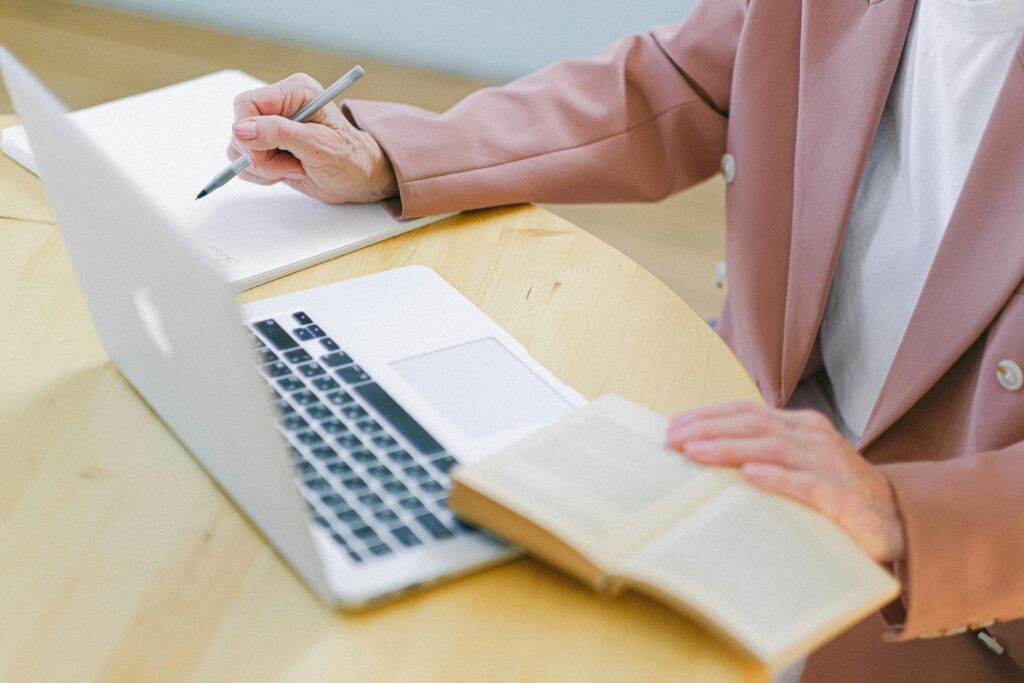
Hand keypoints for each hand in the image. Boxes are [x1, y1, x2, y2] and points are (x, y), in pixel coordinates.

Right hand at [227, 73, 397, 203]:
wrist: (359, 178)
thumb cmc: (348, 158)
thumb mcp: (317, 145)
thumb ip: (277, 133)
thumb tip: (240, 129)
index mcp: (294, 91)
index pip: (246, 104)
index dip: (248, 133)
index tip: (261, 158)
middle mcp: (279, 105)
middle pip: (239, 127)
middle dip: (260, 155)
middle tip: (292, 165)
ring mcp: (271, 126)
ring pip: (239, 147)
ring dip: (264, 167)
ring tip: (295, 168)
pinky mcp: (267, 146)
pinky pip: (244, 161)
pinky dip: (262, 174)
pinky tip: (288, 172)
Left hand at [665, 402, 905, 563]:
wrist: (900, 526)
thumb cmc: (838, 498)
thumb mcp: (798, 469)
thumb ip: (762, 458)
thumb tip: (703, 458)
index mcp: (802, 427)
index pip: (746, 412)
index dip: (707, 417)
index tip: (672, 427)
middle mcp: (815, 438)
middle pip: (753, 424)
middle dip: (707, 429)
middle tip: (671, 440)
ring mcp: (831, 465)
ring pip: (773, 448)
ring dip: (729, 449)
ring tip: (695, 453)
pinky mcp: (844, 498)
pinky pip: (806, 484)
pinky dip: (776, 478)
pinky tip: (749, 476)